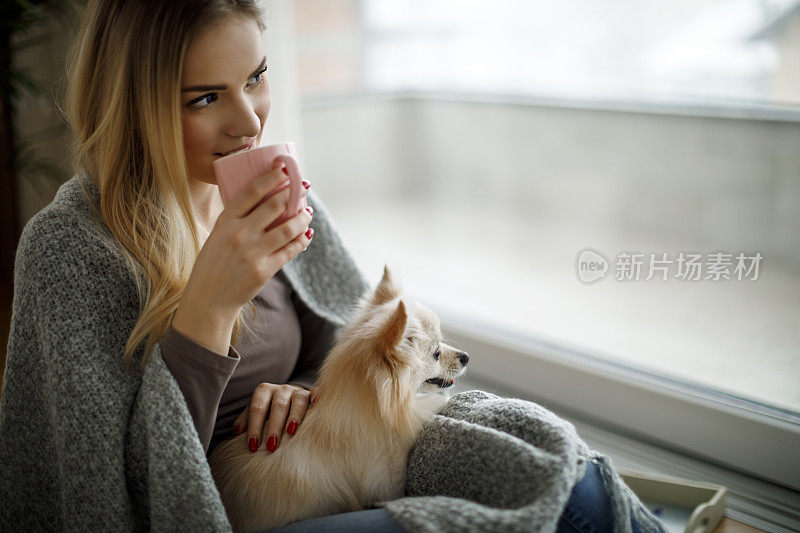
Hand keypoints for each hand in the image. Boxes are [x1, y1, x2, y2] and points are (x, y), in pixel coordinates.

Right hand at [181, 168, 313, 322]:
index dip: (272, 178)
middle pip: (274, 205)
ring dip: (303, 217)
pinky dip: (302, 240)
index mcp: (225, 221)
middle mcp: (239, 234)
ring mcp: (252, 253)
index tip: (286, 170)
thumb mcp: (217, 235)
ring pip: (288, 228)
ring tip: (308, 213)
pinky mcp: (264, 270)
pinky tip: (307, 234)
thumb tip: (266, 200)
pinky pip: (290, 250)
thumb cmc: (213, 264)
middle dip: (294, 193)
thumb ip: (237, 219)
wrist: (208, 299)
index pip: (252, 191)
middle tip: (304, 187)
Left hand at [232, 383, 311, 452]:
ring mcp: (298, 391)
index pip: (257, 408)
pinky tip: (317, 404)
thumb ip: (245, 420)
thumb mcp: (256, 413)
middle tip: (271, 446)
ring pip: (298, 400)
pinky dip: (317, 396)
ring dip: (294, 416)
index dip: (254, 427)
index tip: (253, 447)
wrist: (289, 398)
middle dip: (274, 427)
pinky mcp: (312, 394)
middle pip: (278, 405)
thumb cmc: (269, 410)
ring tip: (291, 432)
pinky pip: (316, 393)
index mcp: (264, 391)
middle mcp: (281, 389)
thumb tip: (236, 432)